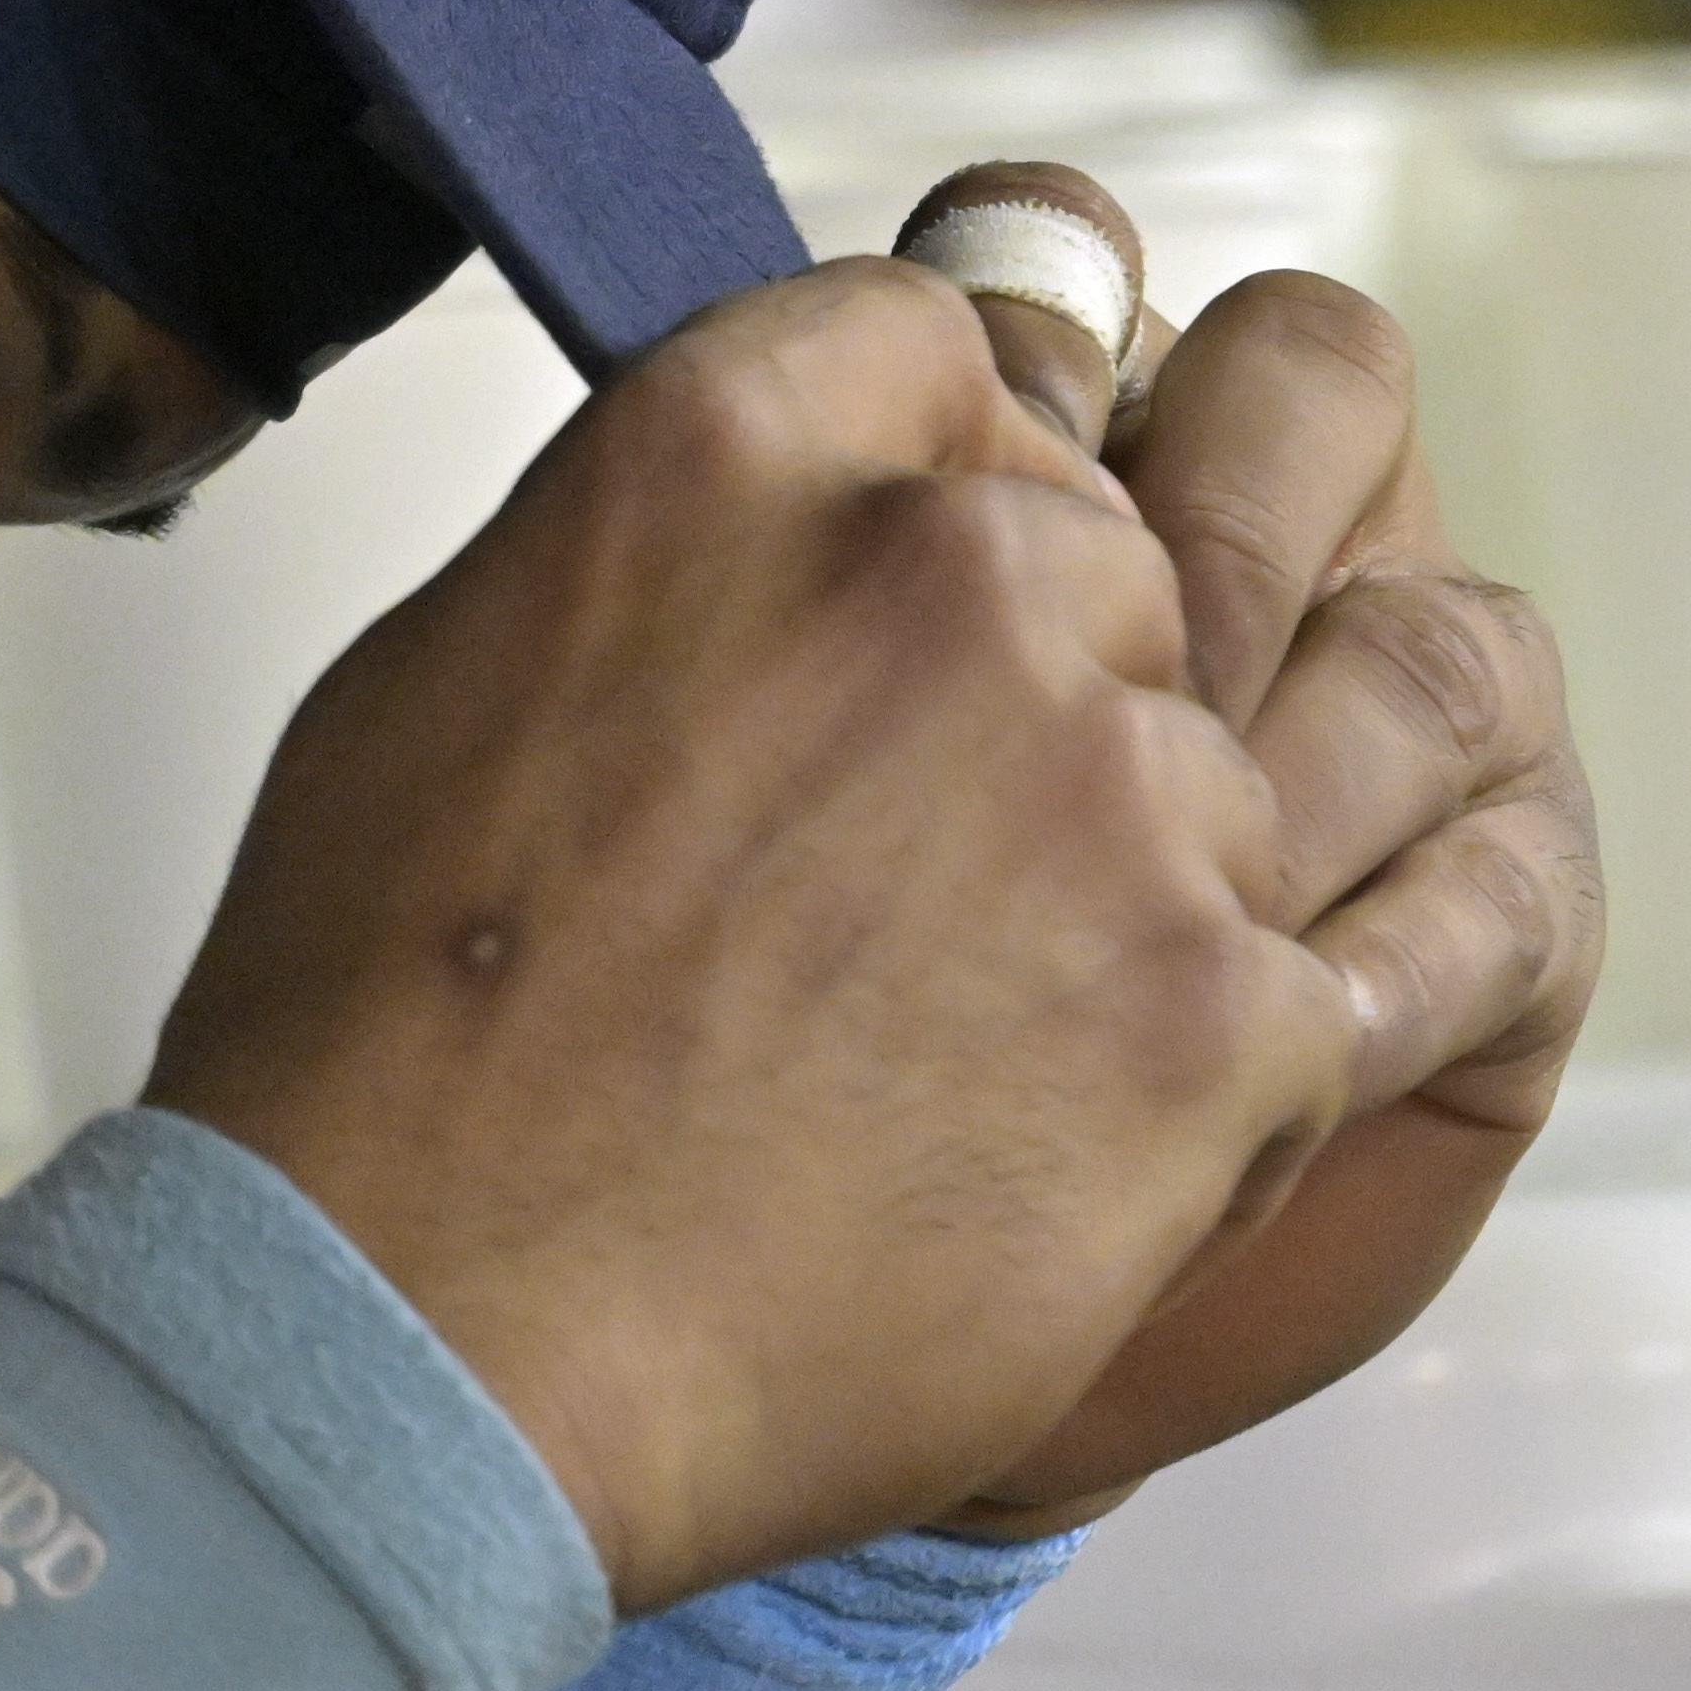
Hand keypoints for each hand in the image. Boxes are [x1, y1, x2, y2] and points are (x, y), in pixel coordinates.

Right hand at [139, 238, 1533, 1609]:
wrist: (423, 1353)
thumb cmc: (384, 1051)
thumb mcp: (455, 666)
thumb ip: (673, 543)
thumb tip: (784, 518)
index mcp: (735, 444)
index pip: (967, 338)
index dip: (957, 477)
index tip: (924, 590)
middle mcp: (951, 568)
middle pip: (1124, 560)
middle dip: (1053, 709)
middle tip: (918, 880)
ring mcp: (1114, 784)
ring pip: (1223, 783)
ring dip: (1125, 905)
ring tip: (945, 1053)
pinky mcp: (1226, 1008)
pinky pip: (1306, 994)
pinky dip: (1200, 1092)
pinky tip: (1041, 1160)